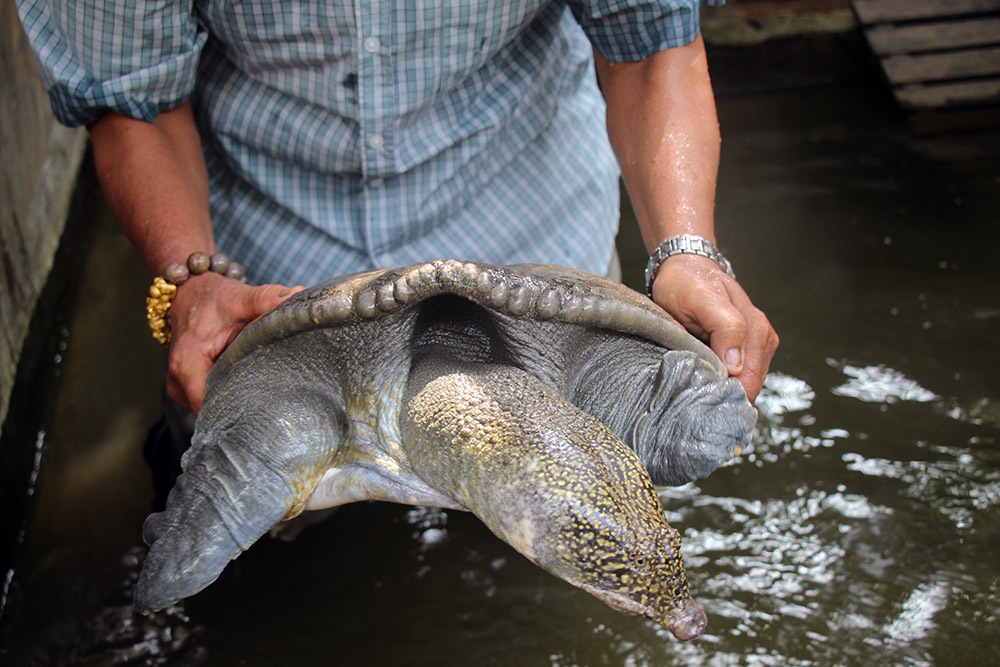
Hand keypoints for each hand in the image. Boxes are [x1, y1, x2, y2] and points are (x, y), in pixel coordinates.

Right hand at [166, 273, 303, 413]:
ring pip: (213, 408)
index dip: (237, 412)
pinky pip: (211, 401)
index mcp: (187, 364)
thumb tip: (296, 296)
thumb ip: (265, 298)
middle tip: (275, 402)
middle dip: (244, 408)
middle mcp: (179, 383)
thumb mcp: (238, 297)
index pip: (208, 406)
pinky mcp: (188, 389)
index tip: (266, 410)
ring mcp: (181, 389)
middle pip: (214, 411)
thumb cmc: (210, 298)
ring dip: (237, 400)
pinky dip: (230, 393)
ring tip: (263, 388)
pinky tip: (249, 384)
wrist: (189, 294)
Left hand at [651, 254, 777, 402]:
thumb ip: (725, 327)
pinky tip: (712, 373)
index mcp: (751, 325)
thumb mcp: (700, 298)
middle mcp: (760, 335)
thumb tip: (738, 365)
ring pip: (748, 382)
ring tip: (703, 380)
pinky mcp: (756, 350)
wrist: (688, 271)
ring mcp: (760, 343)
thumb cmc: (688, 284)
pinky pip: (746, 376)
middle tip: (697, 391)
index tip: (701, 393)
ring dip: (726, 386)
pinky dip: (728, 380)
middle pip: (750, 382)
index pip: (747, 374)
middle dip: (725, 391)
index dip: (725, 389)